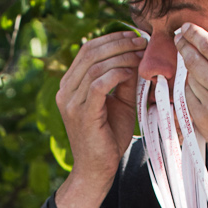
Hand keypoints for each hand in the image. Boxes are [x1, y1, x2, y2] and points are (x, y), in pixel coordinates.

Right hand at [54, 31, 144, 207]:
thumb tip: (136, 55)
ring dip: (121, 57)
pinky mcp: (82, 114)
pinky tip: (130, 73)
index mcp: (70, 85)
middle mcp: (66, 91)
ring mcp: (71, 103)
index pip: (88, 50)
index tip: (134, 36)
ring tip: (140, 57)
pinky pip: (98, 84)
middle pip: (91, 53)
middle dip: (119, 43)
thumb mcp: (119, 102)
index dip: (111, 39)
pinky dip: (116, 74)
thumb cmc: (108, 138)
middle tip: (141, 42)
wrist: (97, 170)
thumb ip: (124, 79)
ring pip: (95, 66)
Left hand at [175, 24, 207, 189]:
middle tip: (178, 38)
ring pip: (190, 79)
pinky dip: (190, 91)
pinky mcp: (202, 120)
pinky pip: (189, 98)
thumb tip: (206, 49)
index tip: (186, 27)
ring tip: (192, 67)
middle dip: (184, 46)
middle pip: (195, 60)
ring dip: (188, 71)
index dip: (194, 34)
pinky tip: (196, 88)